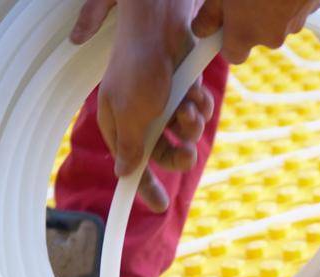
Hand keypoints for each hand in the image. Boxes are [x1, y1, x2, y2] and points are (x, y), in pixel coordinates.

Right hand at [71, 0, 215, 211]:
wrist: (160, 26)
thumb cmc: (138, 67)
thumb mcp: (131, 113)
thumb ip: (131, 147)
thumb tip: (123, 175)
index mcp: (119, 124)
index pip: (131, 165)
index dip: (144, 186)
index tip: (160, 207)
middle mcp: (141, 117)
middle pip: (164, 153)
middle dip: (179, 154)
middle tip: (189, 153)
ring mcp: (163, 104)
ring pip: (185, 133)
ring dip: (191, 126)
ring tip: (188, 109)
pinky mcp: (183, 89)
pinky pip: (198, 112)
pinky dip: (200, 107)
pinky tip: (196, 95)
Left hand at [193, 0, 319, 63]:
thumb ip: (210, 14)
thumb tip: (202, 29)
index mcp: (244, 34)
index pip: (233, 55)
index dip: (226, 40)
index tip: (220, 30)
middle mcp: (272, 37)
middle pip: (258, 35)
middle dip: (251, 18)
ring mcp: (295, 23)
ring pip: (279, 21)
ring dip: (271, 6)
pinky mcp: (312, 6)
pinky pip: (296, 7)